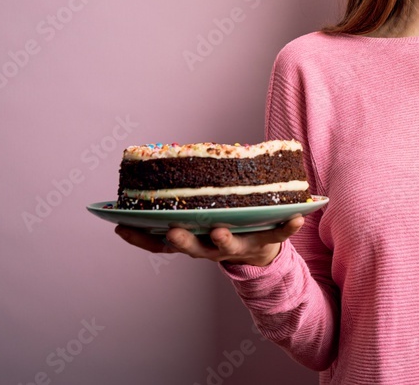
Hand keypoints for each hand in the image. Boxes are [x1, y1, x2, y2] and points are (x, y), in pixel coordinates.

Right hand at [114, 216, 304, 267]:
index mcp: (192, 239)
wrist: (259, 252)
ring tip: (222, 230)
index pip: (159, 244)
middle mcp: (210, 247)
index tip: (120, 226)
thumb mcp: (199, 216)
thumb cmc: (222, 224)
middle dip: (182, 240)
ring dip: (224, 240)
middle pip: (192, 248)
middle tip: (172, 231)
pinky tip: (298, 217)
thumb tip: (158, 166)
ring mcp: (238, 247)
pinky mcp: (265, 242)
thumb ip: (181, 198)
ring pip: (228, 247)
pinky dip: (287, 227)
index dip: (139, 238)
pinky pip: (278, 235)